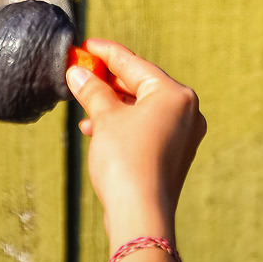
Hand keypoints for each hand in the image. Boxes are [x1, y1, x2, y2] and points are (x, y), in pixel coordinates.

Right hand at [66, 39, 205, 246]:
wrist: (141, 216)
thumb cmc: (126, 161)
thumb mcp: (105, 117)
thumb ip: (92, 89)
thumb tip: (76, 72)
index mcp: (174, 94)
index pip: (134, 63)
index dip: (106, 53)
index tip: (86, 46)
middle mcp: (186, 111)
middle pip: (139, 85)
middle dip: (107, 81)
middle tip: (81, 73)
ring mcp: (183, 135)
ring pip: (141, 108)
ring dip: (111, 105)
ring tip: (84, 109)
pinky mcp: (174, 154)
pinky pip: (145, 127)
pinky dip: (122, 124)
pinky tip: (96, 130)